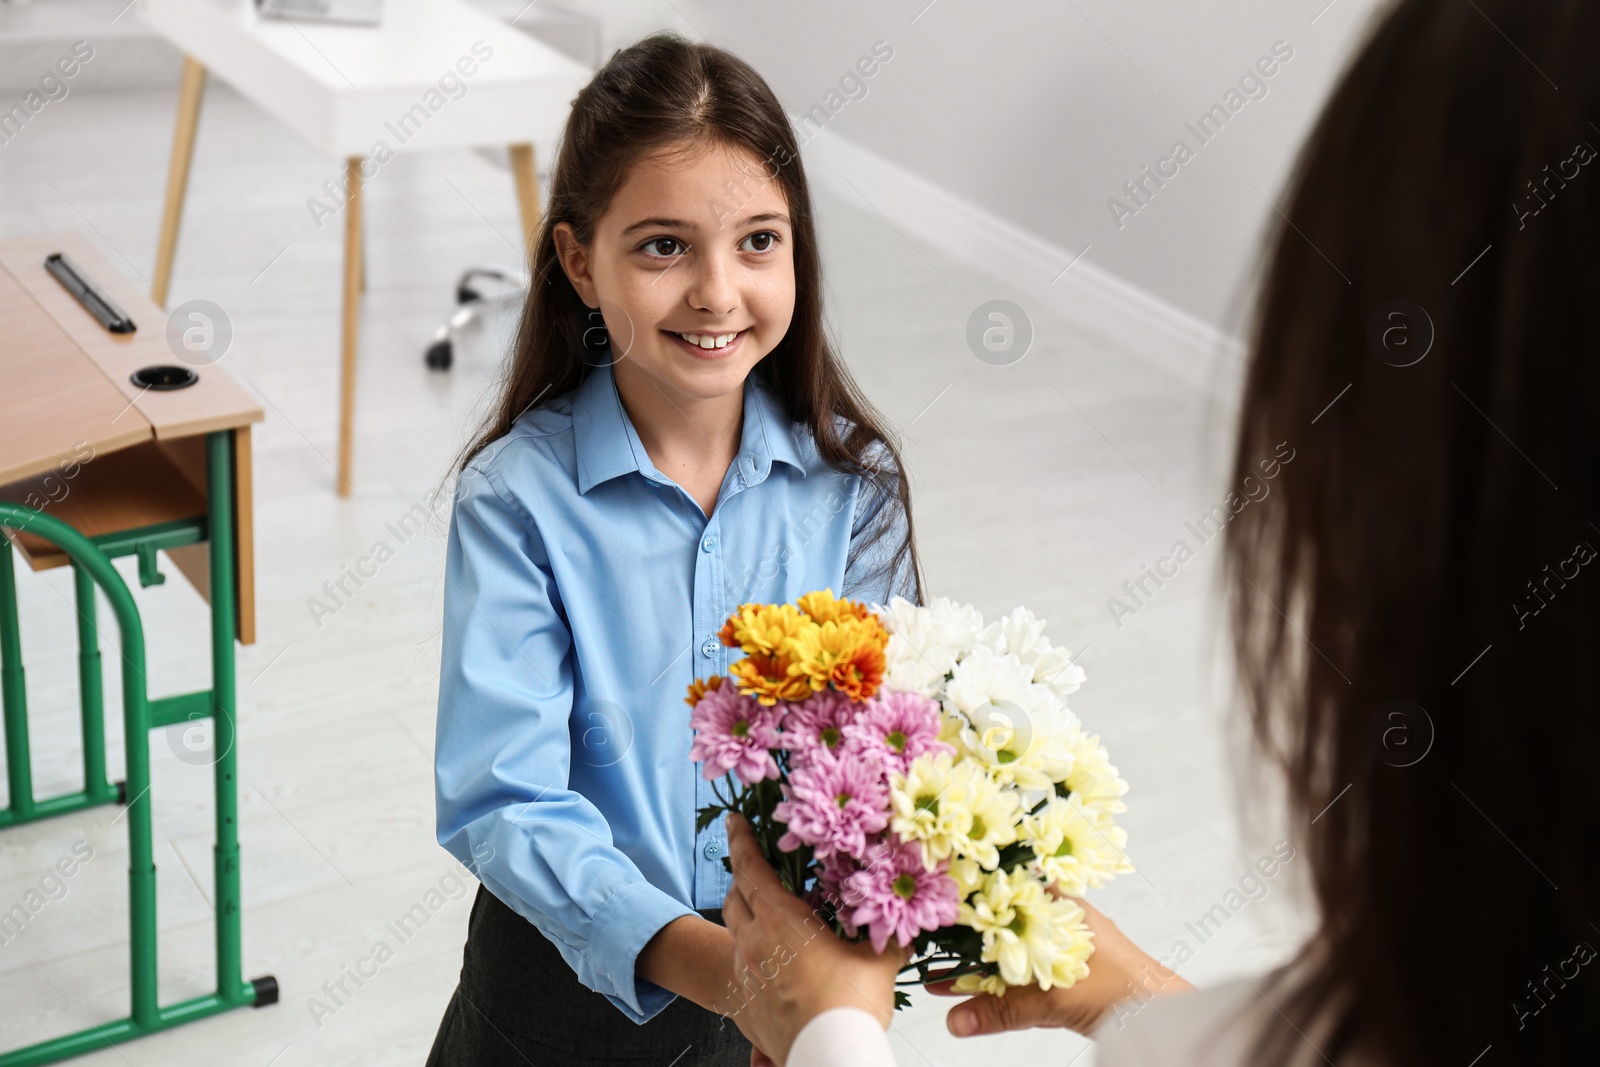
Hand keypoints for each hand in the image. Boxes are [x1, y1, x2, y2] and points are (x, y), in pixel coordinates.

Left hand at [722, 816, 907, 1064]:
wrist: (827, 1059)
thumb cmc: (849, 1008)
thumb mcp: (876, 963)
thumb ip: (887, 936)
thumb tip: (905, 921)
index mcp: (781, 921)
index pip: (750, 867)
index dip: (741, 839)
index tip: (735, 819)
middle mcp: (754, 943)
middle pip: (734, 896)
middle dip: (742, 877)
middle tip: (755, 866)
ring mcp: (745, 974)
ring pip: (733, 931)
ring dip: (745, 915)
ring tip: (767, 915)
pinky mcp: (743, 1004)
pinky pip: (740, 967)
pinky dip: (751, 953)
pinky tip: (773, 962)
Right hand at [930, 898, 1191, 1037]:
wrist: (1166, 1015)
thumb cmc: (1126, 989)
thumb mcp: (1055, 999)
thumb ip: (1002, 1011)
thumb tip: (956, 1020)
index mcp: (1056, 903)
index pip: (1000, 894)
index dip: (964, 907)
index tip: (931, 921)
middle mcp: (1057, 919)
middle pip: (1001, 926)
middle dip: (964, 942)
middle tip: (927, 954)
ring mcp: (1062, 947)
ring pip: (1010, 953)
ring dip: (978, 968)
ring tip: (941, 980)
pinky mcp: (1066, 975)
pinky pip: (1023, 977)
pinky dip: (999, 988)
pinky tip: (976, 997)